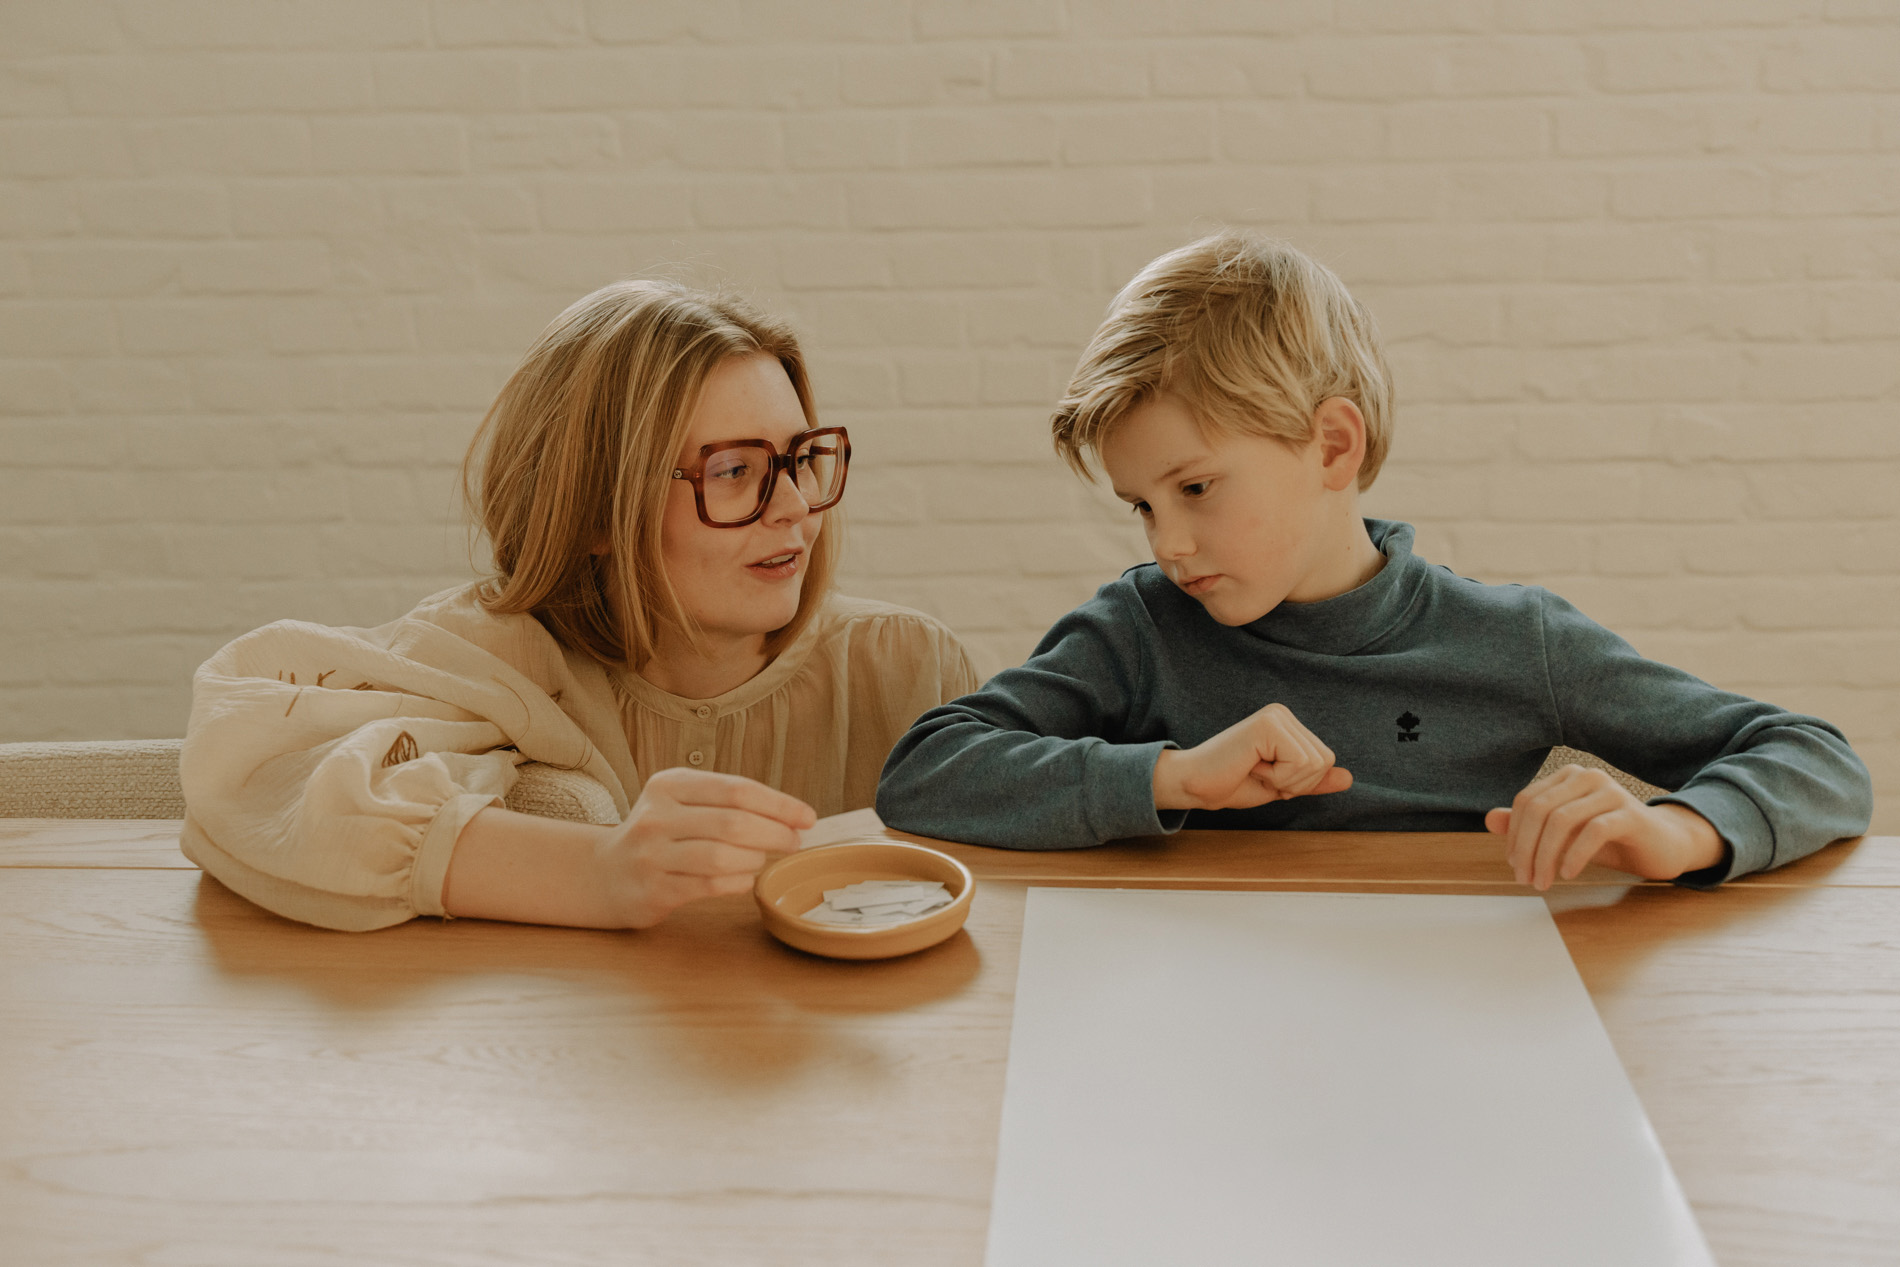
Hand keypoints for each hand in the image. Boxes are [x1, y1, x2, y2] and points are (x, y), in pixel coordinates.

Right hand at [596, 767, 815, 927]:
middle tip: (795, 842)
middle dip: (775, 833)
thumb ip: (727, 802)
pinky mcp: (654, 889)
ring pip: (722, 856)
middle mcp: (658, 816)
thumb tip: (791, 815)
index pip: (737, 789)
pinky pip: (710, 885)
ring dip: (755, 859)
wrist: (604, 873)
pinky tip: (744, 879)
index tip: (808, 817)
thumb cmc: (660, 834)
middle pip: (734, 822)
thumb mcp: (682, 802)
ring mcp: (652, 854)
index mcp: (669, 785)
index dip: (780, 804)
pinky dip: (737, 882)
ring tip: (761, 860)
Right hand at [1152, 702, 1352, 811]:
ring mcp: (1275, 716)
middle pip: (1325, 760)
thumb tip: (1349, 778)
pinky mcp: (1267, 725)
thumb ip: (1312, 781)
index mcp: (1288, 724)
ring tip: (1254, 768)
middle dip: (1296, 782)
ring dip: (1284, 779)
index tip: (1268, 776)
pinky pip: (1299, 762)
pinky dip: (1276, 776)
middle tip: (1260, 774)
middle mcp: (1283, 713)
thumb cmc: (1232, 782)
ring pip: (1314, 763)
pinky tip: (1250, 765)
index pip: (1326, 759)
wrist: (1196, 786)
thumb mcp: (1281, 785)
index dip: (1302, 782)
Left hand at [1485, 764, 1725, 889]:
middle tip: (1524, 879)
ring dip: (1546, 856)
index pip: (1526, 802)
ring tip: (1543, 882)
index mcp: (1567, 777)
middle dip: (1526, 847)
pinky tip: (1568, 874)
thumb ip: (1529, 825)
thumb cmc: (1609, 840)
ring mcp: (1610, 791)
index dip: (1514, 835)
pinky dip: (1575, 855)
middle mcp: (1587, 776)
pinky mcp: (1630, 813)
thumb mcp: (1564, 834)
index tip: (1515, 866)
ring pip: (1562, 820)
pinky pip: (1593, 831)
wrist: (1662, 846)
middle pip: (1539, 809)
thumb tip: (1489, 819)